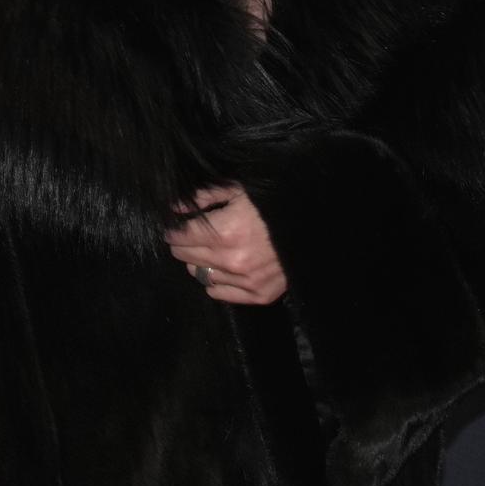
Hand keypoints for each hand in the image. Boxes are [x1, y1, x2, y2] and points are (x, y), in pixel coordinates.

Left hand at [165, 185, 287, 304]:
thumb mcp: (238, 190)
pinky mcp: (260, 294)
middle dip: (183, 245)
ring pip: (200, 275)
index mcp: (225, 232)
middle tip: (191, 236)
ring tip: (210, 251)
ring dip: (199, 263)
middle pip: (186, 257)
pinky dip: (216, 282)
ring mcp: (246, 281)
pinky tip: (222, 269)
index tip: (174, 227)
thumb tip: (174, 208)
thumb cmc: (273, 205)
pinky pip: (220, 293)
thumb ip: (203, 198)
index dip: (173, 231)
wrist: (311, 227)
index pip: (179, 238)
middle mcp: (232, 261)